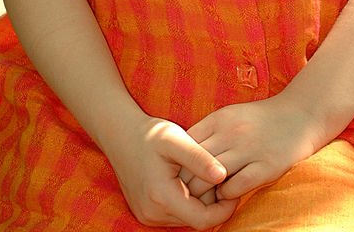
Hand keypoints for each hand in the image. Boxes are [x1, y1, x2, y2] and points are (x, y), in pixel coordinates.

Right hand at [107, 114, 237, 227]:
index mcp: (161, 197)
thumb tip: (224, 175)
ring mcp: (147, 214)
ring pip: (185, 218)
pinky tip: (186, 178)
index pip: (202, 220)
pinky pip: (174, 213)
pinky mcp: (146, 211)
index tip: (233, 188)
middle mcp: (152, 213)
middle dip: (211, 202)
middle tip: (218, 174)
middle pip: (195, 220)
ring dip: (198, 201)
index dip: (223, 208)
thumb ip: (200, 159)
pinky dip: (186, 200)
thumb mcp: (176, 139)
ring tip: (201, 173)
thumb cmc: (149, 134)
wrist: (119, 134)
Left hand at [184, 96, 321, 201]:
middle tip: (189, 194)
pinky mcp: (266, 167)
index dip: (179, 164)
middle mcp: (231, 133)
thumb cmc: (262, 119)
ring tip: (207, 199)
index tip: (180, 176)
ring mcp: (249, 149)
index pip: (185, 145)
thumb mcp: (231, 116)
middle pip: (194, 164)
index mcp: (220, 119)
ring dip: (206, 194)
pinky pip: (235, 187)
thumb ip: (209, 132)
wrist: (302, 114)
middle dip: (188, 183)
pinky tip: (229, 196)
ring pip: (211, 179)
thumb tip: (183, 156)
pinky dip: (227, 196)